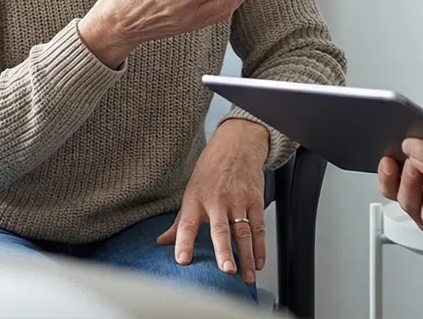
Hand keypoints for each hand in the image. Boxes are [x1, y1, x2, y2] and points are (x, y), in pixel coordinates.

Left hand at [158, 118, 269, 282]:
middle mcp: (217, 201)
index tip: (182, 260)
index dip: (183, 242)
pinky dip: (260, 247)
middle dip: (224, 252)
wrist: (237, 144)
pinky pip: (259, 227)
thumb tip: (162, 241)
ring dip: (246, 256)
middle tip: (226, 270)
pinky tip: (258, 262)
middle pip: (221, 230)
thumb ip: (179, 220)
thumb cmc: (211, 169)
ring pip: (243, 232)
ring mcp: (238, 201)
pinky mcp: (255, 200)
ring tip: (246, 277)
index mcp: (196, 199)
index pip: (187, 224)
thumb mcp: (190, 191)